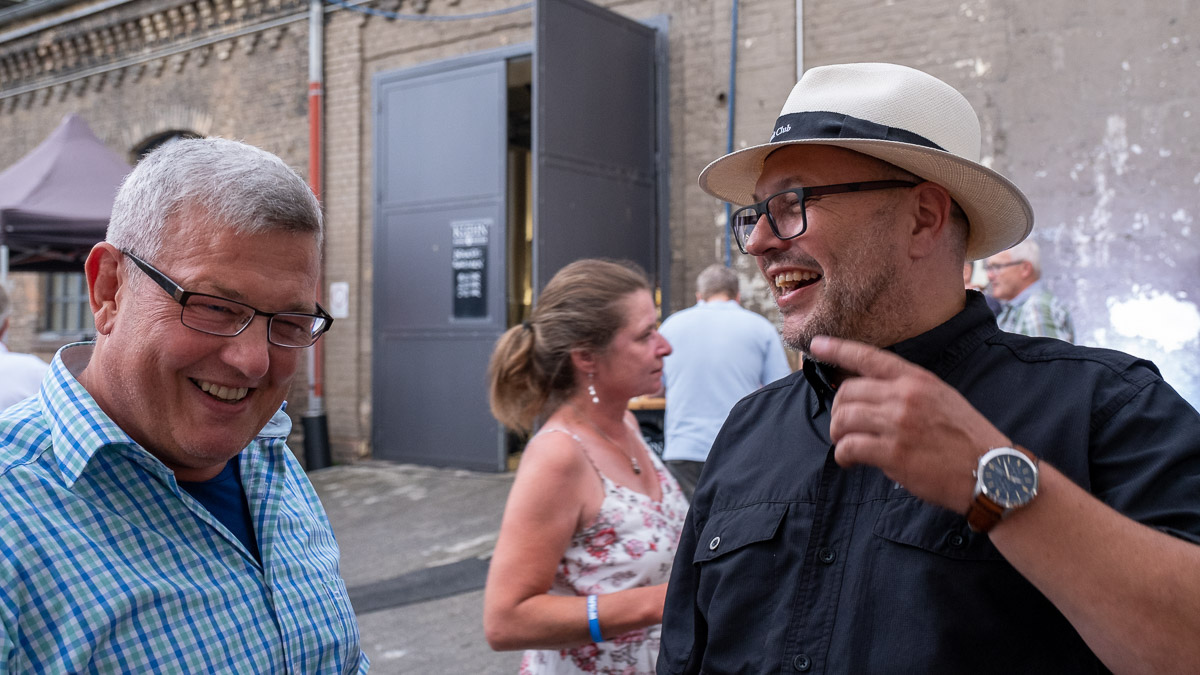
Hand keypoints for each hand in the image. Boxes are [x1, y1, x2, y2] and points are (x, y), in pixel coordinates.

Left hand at [808, 335, 1009, 513]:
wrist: (991, 471)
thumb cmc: (965, 438)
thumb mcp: (941, 398)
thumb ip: (907, 392)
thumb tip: (870, 398)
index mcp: (917, 379)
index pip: (869, 357)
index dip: (838, 349)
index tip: (817, 345)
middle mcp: (905, 396)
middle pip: (847, 392)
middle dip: (838, 411)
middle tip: (844, 428)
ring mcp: (898, 423)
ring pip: (843, 419)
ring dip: (838, 434)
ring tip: (846, 445)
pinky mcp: (893, 453)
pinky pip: (849, 447)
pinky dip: (843, 455)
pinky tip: (850, 461)